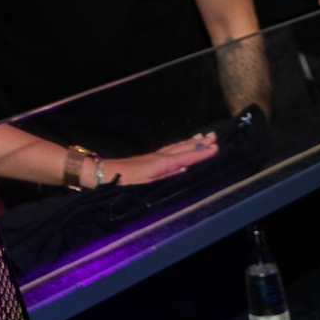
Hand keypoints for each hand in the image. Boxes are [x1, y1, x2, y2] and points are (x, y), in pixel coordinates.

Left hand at [100, 131, 217, 185]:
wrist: (104, 174)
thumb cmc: (125, 183)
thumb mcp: (148, 184)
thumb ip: (167, 177)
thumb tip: (184, 170)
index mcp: (162, 164)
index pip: (187, 157)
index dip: (202, 153)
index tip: (216, 147)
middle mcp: (160, 157)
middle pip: (183, 148)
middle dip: (199, 143)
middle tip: (214, 136)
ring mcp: (154, 156)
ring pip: (176, 147)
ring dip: (190, 142)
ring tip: (202, 137)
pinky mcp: (149, 158)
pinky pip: (170, 149)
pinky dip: (179, 146)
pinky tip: (181, 147)